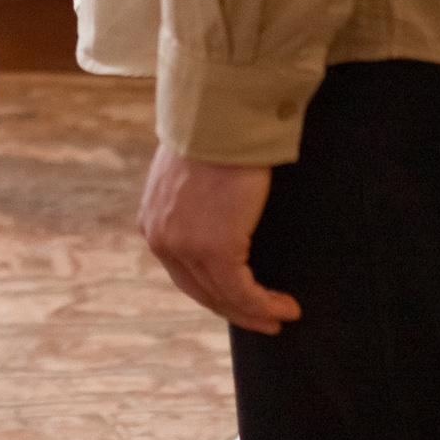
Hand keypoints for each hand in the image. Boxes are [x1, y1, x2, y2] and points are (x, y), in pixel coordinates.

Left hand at [139, 145, 297, 332]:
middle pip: (201, 291)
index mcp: (154, 223)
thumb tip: (218, 215)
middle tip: (266, 320)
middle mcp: (162, 240)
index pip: (183, 271)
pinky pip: (242, 292)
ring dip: (255, 313)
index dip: (214, 292)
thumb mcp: (191, 173)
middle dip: (235, 310)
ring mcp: (186, 248)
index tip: (241, 301)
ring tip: (282, 316)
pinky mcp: (215, 250)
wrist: (220, 118)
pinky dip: (265, 305)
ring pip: (223, 297)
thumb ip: (194, 201)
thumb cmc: (215, 135)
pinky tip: (286, 308)